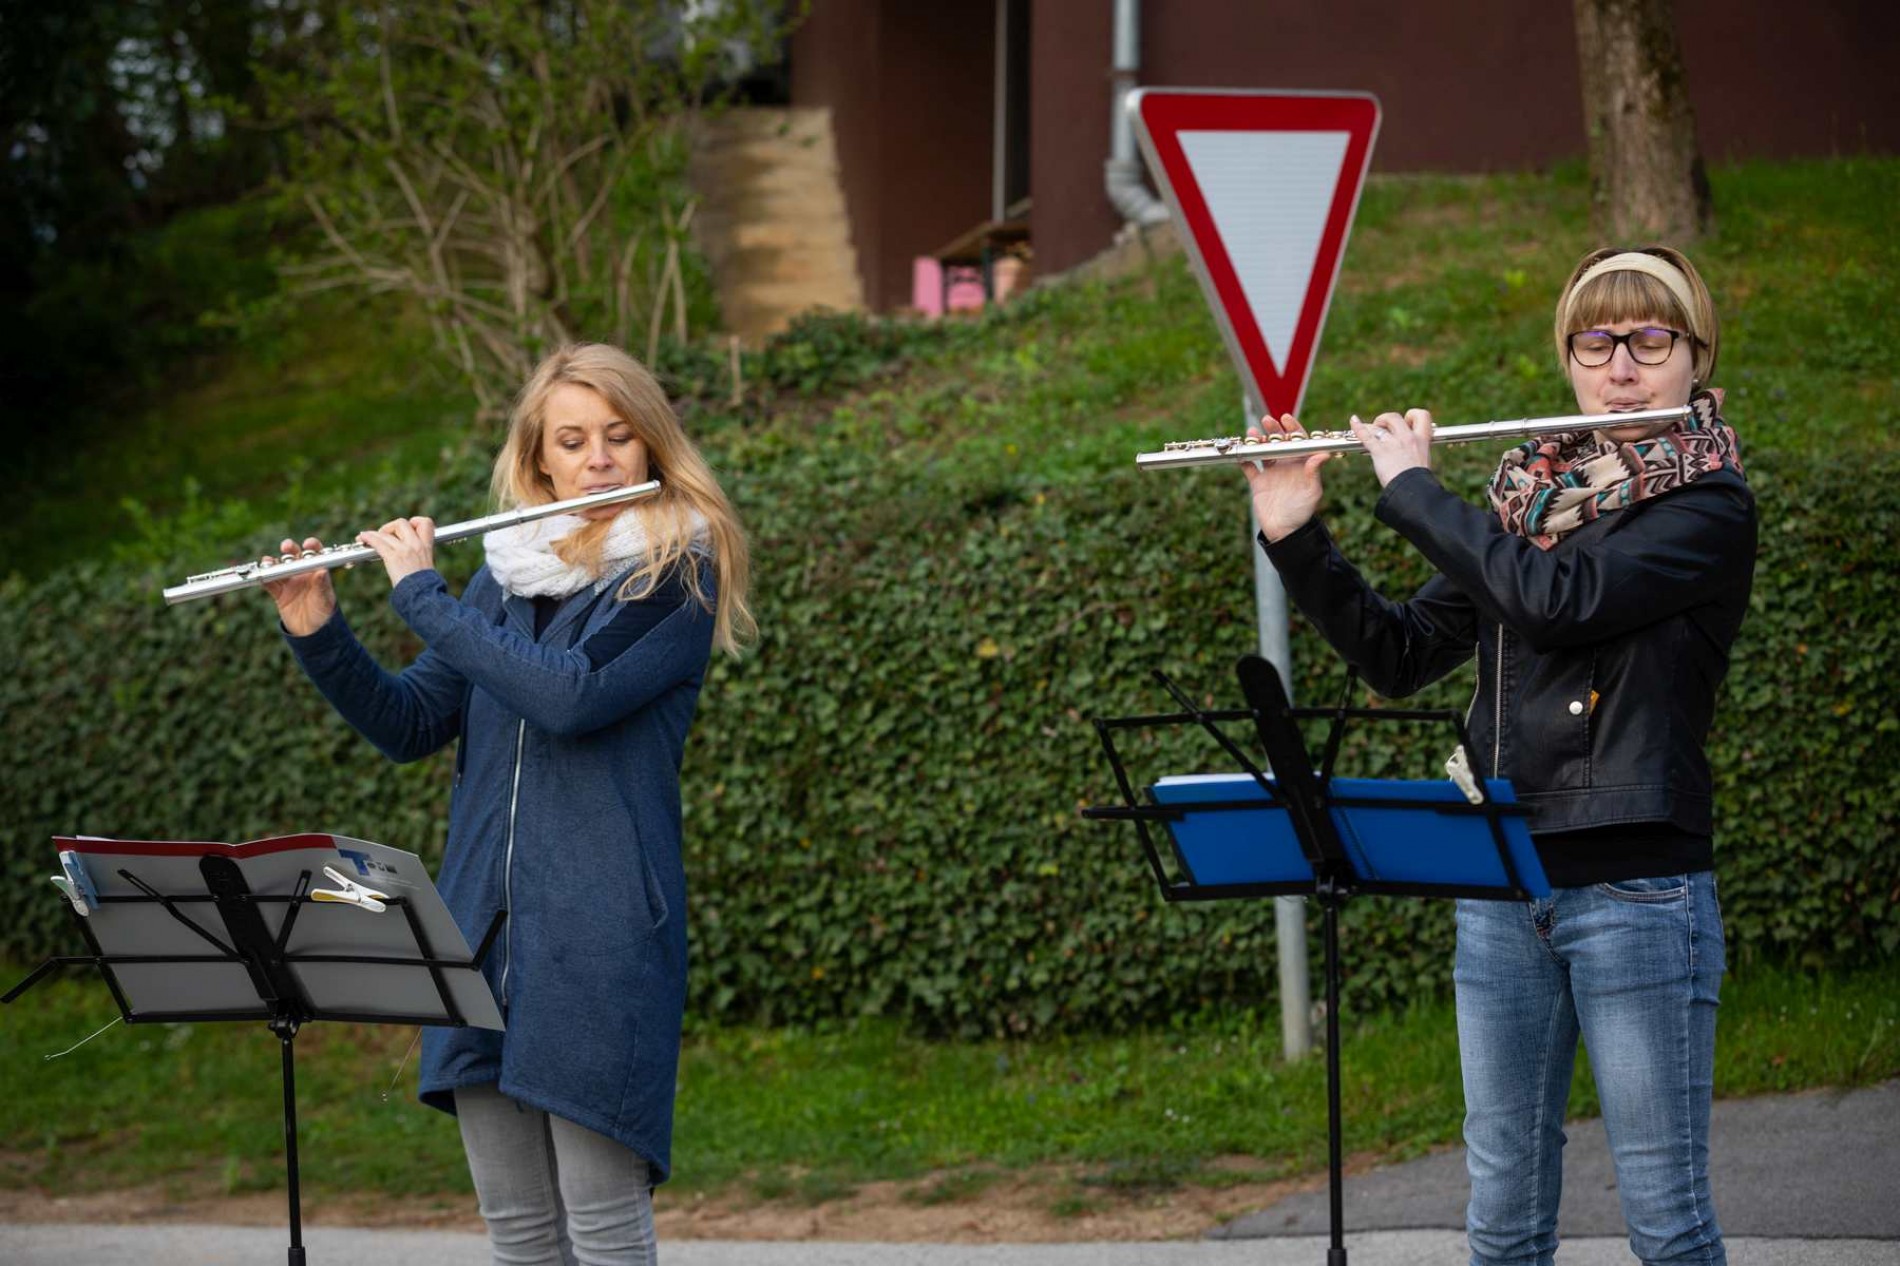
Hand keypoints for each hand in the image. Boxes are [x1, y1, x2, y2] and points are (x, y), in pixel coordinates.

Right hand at [261, 536, 337, 636]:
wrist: (312, 633)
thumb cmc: (324, 614)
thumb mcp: (325, 600)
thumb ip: (322, 586)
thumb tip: (322, 571)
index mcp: (317, 572)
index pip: (315, 554)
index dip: (312, 546)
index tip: (308, 544)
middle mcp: (303, 574)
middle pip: (294, 556)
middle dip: (290, 549)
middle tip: (286, 547)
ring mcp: (290, 582)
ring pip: (279, 567)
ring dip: (273, 562)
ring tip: (269, 561)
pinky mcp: (279, 593)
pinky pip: (269, 583)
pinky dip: (264, 578)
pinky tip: (260, 575)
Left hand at [355, 517, 436, 587]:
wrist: (422, 595)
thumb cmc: (423, 586)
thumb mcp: (426, 566)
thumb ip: (418, 557)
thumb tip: (406, 555)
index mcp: (426, 547)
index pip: (426, 523)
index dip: (415, 522)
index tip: (407, 529)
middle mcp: (416, 545)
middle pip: (401, 523)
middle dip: (390, 527)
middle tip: (384, 536)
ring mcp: (405, 550)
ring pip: (386, 533)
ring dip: (373, 534)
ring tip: (364, 537)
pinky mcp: (393, 557)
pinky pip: (377, 542)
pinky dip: (367, 538)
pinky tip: (362, 538)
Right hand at [1241, 412, 1331, 542]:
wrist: (1285, 531)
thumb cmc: (1303, 512)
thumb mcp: (1312, 491)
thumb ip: (1314, 472)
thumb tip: (1323, 453)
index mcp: (1301, 464)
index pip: (1297, 441)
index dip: (1292, 428)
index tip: (1286, 418)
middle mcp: (1286, 465)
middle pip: (1278, 442)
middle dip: (1273, 430)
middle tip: (1267, 420)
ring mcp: (1271, 473)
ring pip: (1263, 451)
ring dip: (1258, 441)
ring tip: (1253, 433)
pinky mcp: (1257, 483)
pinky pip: (1248, 467)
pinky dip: (1243, 459)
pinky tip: (1241, 451)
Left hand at [1351, 409, 1434, 486]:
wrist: (1412, 491)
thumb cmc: (1417, 482)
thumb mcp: (1422, 462)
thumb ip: (1414, 452)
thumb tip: (1406, 453)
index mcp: (1422, 440)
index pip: (1422, 415)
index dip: (1411, 416)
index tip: (1405, 423)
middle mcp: (1408, 438)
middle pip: (1395, 417)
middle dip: (1385, 420)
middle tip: (1381, 429)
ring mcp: (1393, 443)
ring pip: (1379, 425)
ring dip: (1371, 427)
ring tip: (1369, 431)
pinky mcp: (1380, 451)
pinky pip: (1366, 435)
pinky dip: (1358, 427)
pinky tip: (1353, 421)